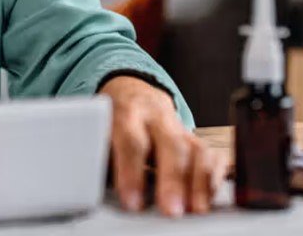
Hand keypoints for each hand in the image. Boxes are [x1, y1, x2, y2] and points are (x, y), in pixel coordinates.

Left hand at [99, 76, 227, 217]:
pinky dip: (214, 177)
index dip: (132, 172)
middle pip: (172, 145)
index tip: (132, 202)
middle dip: (173, 179)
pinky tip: (208, 198)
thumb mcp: (99, 132)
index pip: (132, 141)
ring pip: (197, 150)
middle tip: (172, 210)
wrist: (131, 93)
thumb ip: (99, 156)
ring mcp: (180, 127)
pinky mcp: (197, 139)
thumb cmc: (112, 123)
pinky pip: (213, 155)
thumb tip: (88, 188)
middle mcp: (158, 117)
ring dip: (200, 182)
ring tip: (196, 210)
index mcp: (127, 113)